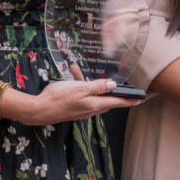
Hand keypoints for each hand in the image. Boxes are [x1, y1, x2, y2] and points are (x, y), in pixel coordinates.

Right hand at [7, 78, 136, 125]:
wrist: (38, 110)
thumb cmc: (59, 98)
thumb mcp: (80, 89)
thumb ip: (98, 87)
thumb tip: (114, 86)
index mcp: (95, 105)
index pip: (118, 103)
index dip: (130, 100)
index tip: (141, 99)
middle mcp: (91, 109)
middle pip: (106, 98)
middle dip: (109, 88)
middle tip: (117, 82)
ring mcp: (82, 109)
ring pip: (91, 93)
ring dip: (87, 81)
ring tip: (76, 69)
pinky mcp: (73, 106)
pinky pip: (80, 93)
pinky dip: (77, 84)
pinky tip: (71, 71)